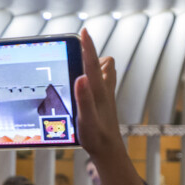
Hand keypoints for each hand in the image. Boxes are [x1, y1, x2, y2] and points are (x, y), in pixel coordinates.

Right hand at [74, 28, 121, 158]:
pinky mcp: (103, 104)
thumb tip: (81, 76)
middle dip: (90, 55)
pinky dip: (92, 81)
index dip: (87, 46)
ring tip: (78, 74)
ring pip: (103, 73)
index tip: (83, 31)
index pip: (91, 62)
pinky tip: (81, 93)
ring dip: (93, 67)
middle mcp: (104, 90)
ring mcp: (105, 97)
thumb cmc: (96, 137)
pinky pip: (99, 84)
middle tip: (75, 57)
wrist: (109, 152)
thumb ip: (83, 98)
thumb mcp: (85, 119)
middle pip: (102, 63)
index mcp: (98, 90)